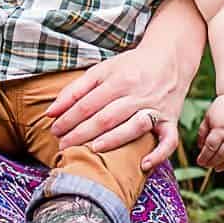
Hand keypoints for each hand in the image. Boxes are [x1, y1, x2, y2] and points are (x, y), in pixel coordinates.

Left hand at [44, 48, 189, 172]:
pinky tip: (143, 165)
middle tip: (64, 146)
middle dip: (82, 133)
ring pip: (133, 128)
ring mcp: (156, 108)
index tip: (54, 130)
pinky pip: (169, 140)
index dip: (69, 118)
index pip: (88, 103)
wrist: (170, 57)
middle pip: (106, 117)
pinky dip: (158, 154)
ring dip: (112, 141)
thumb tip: (51, 112)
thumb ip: (75, 89)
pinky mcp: (172, 120)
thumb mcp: (102, 70)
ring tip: (91, 151)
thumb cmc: (130, 67)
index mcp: (118, 79)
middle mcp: (138, 94)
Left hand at [196, 95, 223, 168]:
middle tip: (207, 166)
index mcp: (219, 130)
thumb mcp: (208, 117)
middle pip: (221, 156)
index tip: (200, 162)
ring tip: (218, 168)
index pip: (210, 149)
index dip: (204, 157)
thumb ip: (203, 133)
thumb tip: (200, 147)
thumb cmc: (222, 107)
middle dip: (212, 163)